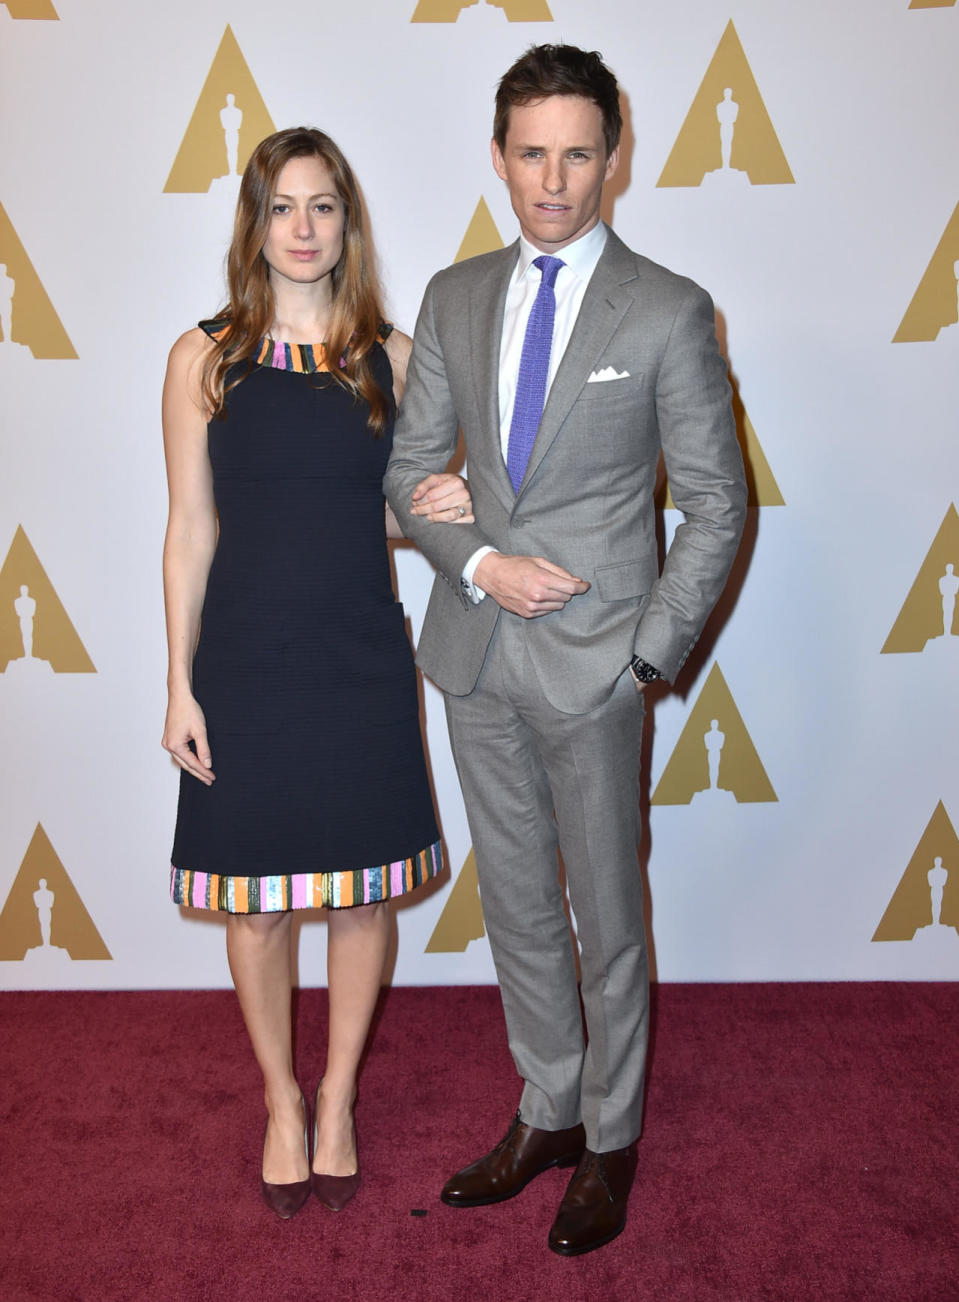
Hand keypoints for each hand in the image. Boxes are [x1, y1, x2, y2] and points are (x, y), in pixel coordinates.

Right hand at [162, 693, 214, 784]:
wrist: (180, 696)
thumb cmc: (188, 710)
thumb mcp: (200, 731)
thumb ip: (204, 749)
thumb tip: (207, 764)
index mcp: (174, 745)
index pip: (192, 763)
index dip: (203, 771)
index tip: (212, 777)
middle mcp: (168, 745)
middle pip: (185, 764)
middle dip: (198, 772)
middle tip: (209, 780)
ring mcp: (167, 742)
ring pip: (181, 760)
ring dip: (192, 766)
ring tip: (204, 774)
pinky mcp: (169, 738)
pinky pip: (179, 753)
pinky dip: (187, 758)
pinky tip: (194, 761)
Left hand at [410, 473, 473, 523]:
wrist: (467, 489)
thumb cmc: (449, 485)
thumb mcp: (437, 480)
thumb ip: (424, 486)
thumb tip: (414, 497)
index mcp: (456, 482)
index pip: (432, 495)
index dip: (421, 501)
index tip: (414, 503)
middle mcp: (464, 494)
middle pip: (438, 506)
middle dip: (423, 510)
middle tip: (414, 512)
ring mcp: (469, 506)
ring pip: (449, 516)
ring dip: (435, 518)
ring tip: (427, 517)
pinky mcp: (471, 517)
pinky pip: (458, 524)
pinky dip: (448, 524)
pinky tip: (439, 521)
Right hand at [474, 553, 589, 618]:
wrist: (493, 575)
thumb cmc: (516, 565)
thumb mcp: (539, 562)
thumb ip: (559, 572)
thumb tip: (577, 581)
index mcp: (542, 580)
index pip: (571, 588)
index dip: (582, 587)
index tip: (586, 586)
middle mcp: (538, 596)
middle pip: (566, 597)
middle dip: (566, 589)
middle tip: (556, 581)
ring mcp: (532, 607)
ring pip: (558, 605)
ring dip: (557, 597)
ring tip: (544, 588)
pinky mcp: (527, 614)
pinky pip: (547, 611)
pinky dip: (547, 604)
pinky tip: (537, 595)